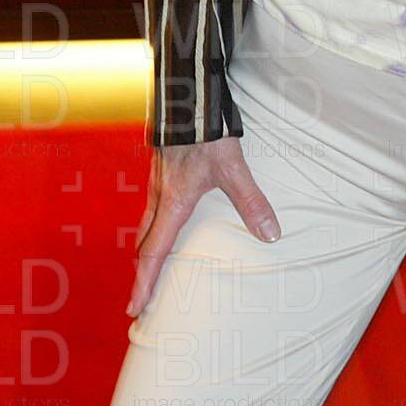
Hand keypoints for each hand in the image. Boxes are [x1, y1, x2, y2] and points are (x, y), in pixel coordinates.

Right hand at [127, 135, 281, 318]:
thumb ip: (251, 202)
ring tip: (149, 266)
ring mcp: (157, 181)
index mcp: (173, 203)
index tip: (135, 307)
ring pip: (145, 223)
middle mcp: (159, 196)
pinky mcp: (161, 168)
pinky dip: (152, 225)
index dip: (145, 283)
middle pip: (143, 243)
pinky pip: (151, 206)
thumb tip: (270, 235)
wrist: (188, 98)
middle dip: (142, 272)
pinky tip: (164, 221)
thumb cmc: (206, 133)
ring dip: (145, 248)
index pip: (154, 252)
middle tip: (140, 297)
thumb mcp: (233, 168)